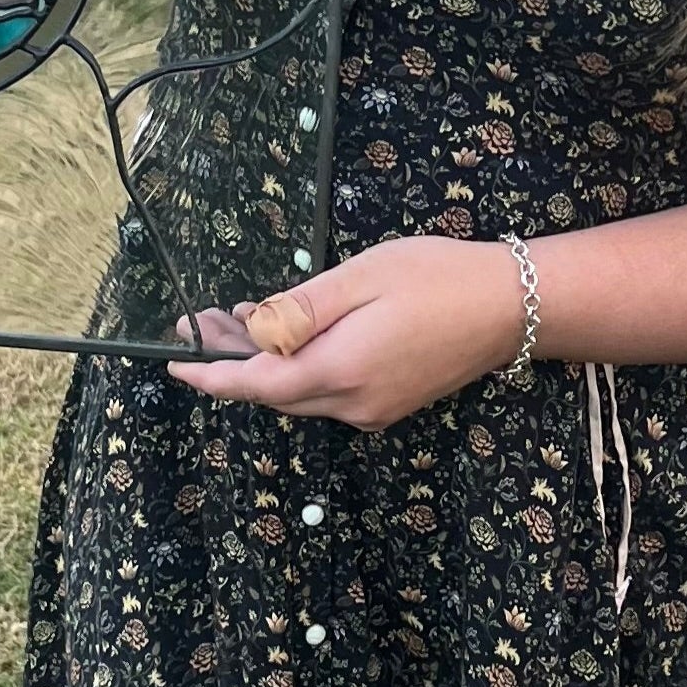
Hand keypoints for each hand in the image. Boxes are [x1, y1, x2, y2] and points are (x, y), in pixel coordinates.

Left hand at [166, 236, 528, 429]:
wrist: (511, 307)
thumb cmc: (436, 278)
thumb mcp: (361, 277)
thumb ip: (302, 309)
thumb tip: (253, 334)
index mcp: (340, 371)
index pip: (257, 386)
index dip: (211, 377)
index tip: (175, 364)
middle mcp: (352, 404)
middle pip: (274, 391)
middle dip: (231, 360)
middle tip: (200, 320)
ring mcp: (373, 409)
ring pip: (300, 392)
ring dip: (266, 359)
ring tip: (238, 316)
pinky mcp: (390, 403)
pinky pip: (328, 389)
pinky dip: (300, 364)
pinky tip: (291, 329)